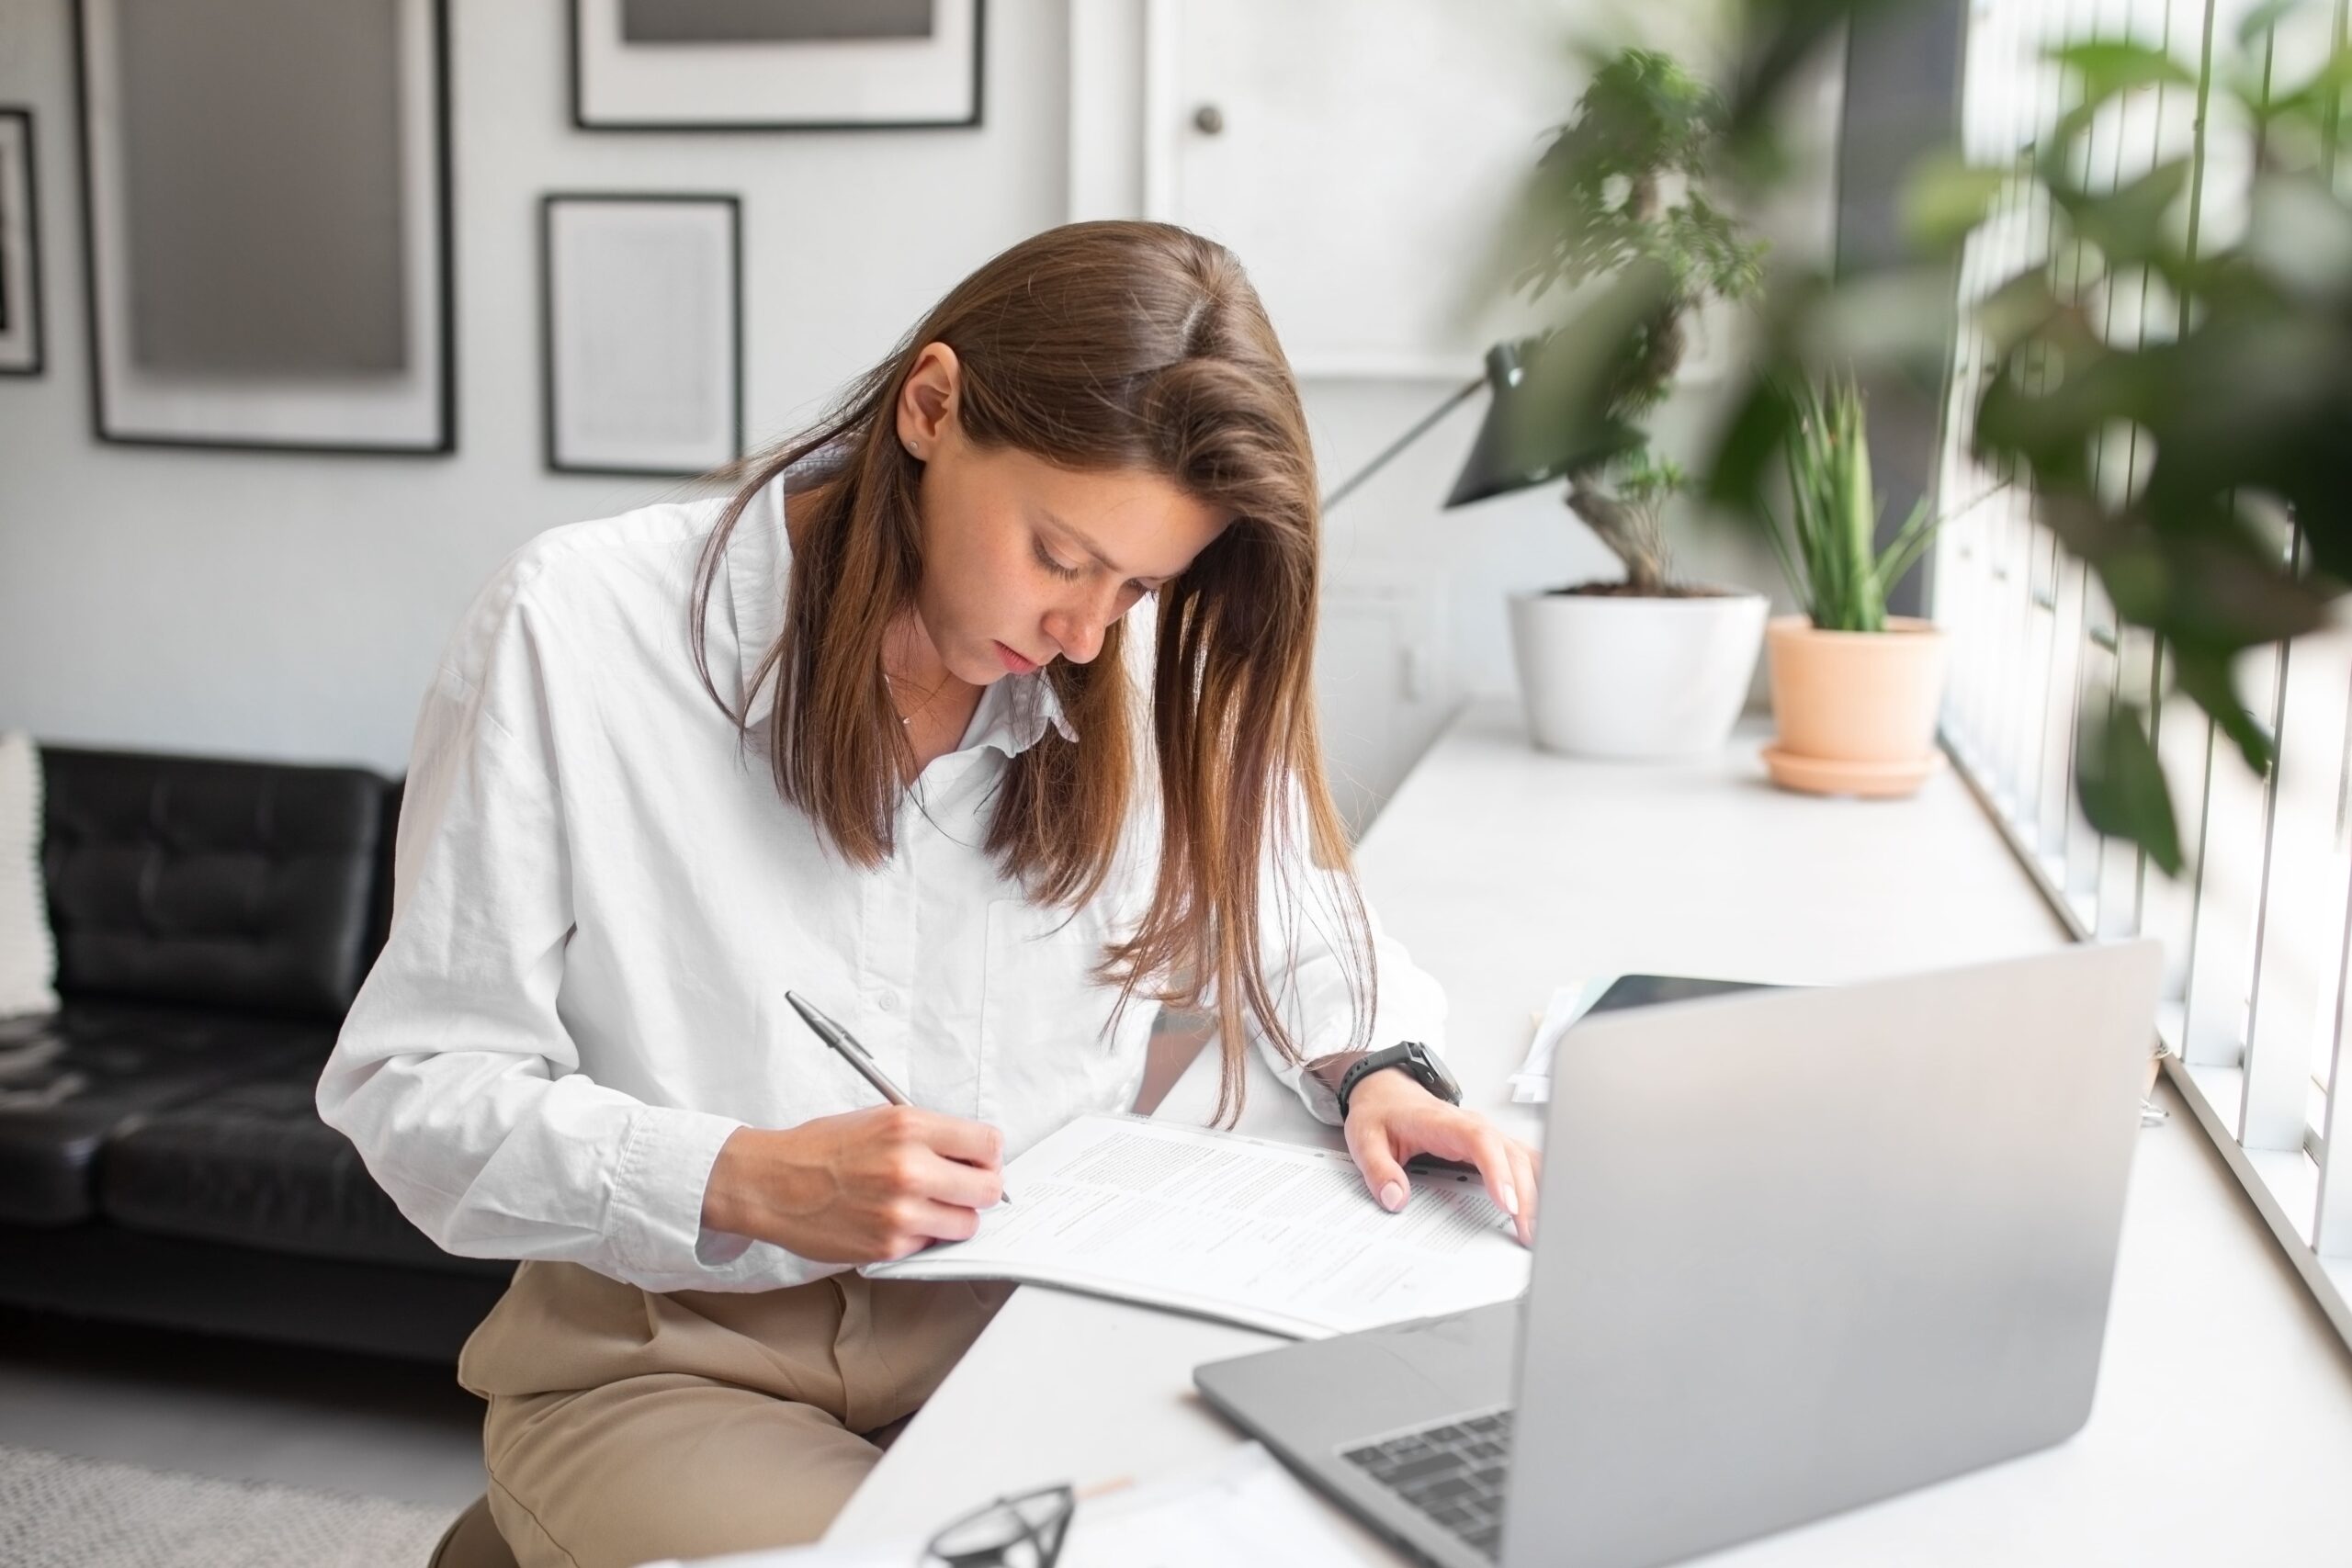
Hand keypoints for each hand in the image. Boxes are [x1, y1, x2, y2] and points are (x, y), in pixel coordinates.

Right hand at [700, 1104, 1004, 1263]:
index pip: (988, 1143)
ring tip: (928, 1206)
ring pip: (968, 1223)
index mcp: (910, 1127)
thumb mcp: (880, 1119)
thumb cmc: (822, 1148)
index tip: (979, 1161)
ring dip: (955, 1217)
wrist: (772, 1182)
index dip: (987, 1154)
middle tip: (962, 1187)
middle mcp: (909, 1168)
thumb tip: (973, 1153)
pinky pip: (931, 1244)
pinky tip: (897, 1221)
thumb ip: (929, 1134)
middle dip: (980, 1188)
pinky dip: (922, 1236)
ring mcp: (901, 1212)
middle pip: (988, 1188)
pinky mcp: (889, 1246)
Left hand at [1342, 1069, 1539, 1246]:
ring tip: (1537, 1229)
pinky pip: (1522, 1160)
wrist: (1386, 1091)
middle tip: (1527, 1233)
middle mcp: (1472, 1126)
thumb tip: (1395, 1199)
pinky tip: (1542, 1206)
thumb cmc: (1381, 1113)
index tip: (1506, 1203)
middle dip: (1525, 1194)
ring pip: (1523, 1158)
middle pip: (1511, 1155)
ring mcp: (1485, 1135)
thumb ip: (1378, 1170)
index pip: (1480, 1142)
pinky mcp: (1490, 1145)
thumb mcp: (1365, 1140)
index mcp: (1444, 1123)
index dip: (1497, 1171)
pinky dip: (1537, 1181)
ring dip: (1537, 1190)